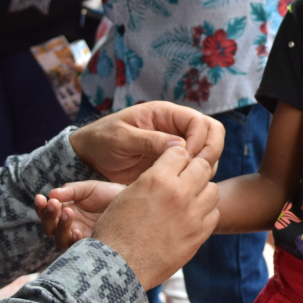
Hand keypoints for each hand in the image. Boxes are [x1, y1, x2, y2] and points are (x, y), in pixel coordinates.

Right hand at [35, 180, 123, 248]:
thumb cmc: (107, 194)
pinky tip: (77, 231)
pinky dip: (74, 240)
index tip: (41, 197)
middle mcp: (69, 227)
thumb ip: (70, 191)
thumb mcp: (88, 189)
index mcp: (65, 212)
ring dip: (60, 226)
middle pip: (49, 229)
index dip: (41, 208)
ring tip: (68, 211)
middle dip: (48, 216)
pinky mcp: (93, 247)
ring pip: (60, 240)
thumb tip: (51, 194)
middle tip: (53, 204)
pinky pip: (78, 249)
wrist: (132, 202)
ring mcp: (80, 238)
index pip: (47, 214)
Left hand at [70, 101, 224, 183]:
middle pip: (212, 133)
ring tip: (190, 182)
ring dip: (207, 166)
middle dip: (211, 151)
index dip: (199, 140)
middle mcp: (175, 127)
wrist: (90, 158)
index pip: (199, 121)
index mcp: (164, 114)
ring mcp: (177, 146)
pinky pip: (196, 168)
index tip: (187, 158)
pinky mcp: (174, 164)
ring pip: (209, 152)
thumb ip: (148, 141)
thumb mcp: (121, 138)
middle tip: (198, 171)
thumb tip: (180, 146)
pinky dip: (198, 177)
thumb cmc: (101, 141)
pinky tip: (184, 188)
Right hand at [93, 146, 220, 288]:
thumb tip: (168, 171)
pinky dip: (205, 213)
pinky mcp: (198, 236)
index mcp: (157, 180)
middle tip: (184, 179)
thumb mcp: (126, 195)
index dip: (175, 157)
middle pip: (202, 166)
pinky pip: (214, 214)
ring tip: (189, 199)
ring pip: (213, 190)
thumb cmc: (115, 231)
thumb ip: (152, 179)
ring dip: (202, 191)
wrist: (118, 267)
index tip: (172, 164)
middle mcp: (177, 194)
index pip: (179, 151)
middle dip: (193, 170)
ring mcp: (191, 216)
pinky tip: (191, 217)